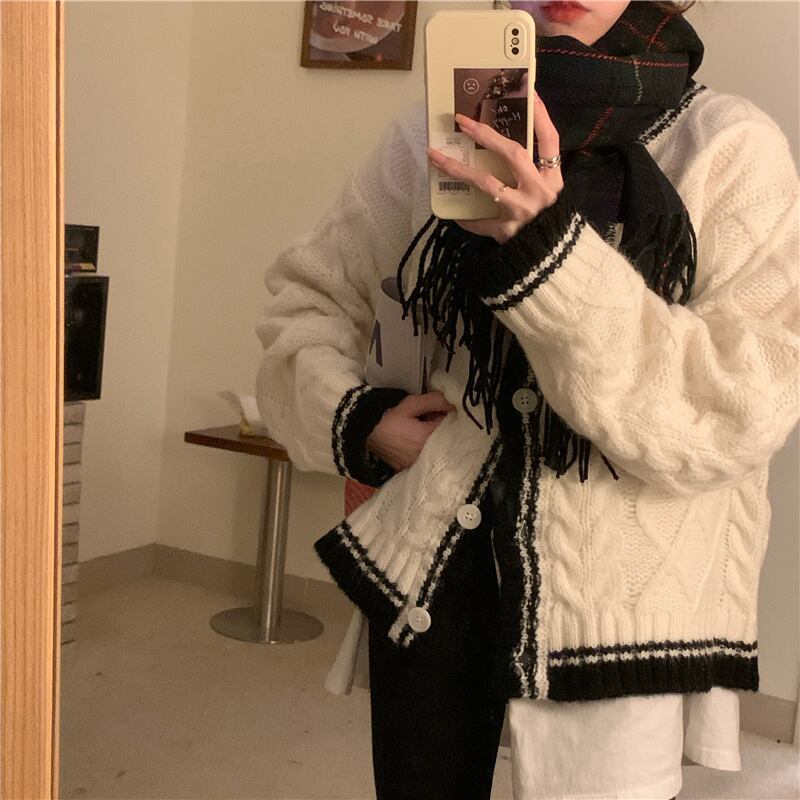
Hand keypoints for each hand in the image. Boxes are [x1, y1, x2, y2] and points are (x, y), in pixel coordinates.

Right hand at [366, 391, 455, 471]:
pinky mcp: (407, 469)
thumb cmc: (387, 416)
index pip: (449, 427)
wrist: (363, 431)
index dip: (447, 416)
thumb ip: (434, 402)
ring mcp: (415, 465)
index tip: (440, 410)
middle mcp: (423, 456)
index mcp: (426, 439)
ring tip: (421, 428)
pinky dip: (423, 450)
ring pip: (434, 450)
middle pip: (443, 440)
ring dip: (432, 440)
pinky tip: (414, 440)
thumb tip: (452, 403)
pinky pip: (423, 458)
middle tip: (431, 417)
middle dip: (441, 428)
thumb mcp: (411, 404)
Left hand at [425, 93, 562, 243]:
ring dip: (458, 169)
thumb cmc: (548, 224)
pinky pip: (479, 220)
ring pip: (486, 183)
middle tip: (463, 121)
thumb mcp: (548, 195)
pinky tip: (453, 213)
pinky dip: (466, 217)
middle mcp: (540, 193)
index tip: (529, 92)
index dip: (540, 116)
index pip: (549, 140)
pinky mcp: (506, 232)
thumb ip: (534, 174)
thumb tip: (503, 145)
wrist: (550, 262)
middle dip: (486, 135)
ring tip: (435, 157)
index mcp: (553, 180)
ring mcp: (523, 212)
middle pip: (513, 154)